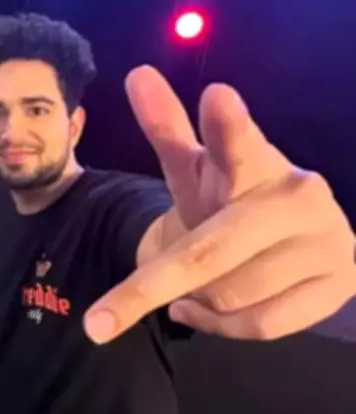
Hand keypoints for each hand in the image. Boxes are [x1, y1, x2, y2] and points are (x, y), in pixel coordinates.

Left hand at [83, 65, 354, 343]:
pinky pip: (261, 324)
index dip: (227, 125)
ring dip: (195, 299)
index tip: (215, 98)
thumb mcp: (195, 169)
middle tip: (95, 323)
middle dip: (147, 287)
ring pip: (228, 295)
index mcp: (255, 161)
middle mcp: (298, 196)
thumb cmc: (230, 200)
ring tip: (186, 288)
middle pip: (208, 252)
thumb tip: (136, 76)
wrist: (287, 241)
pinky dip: (220, 325)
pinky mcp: (341, 283)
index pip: (238, 144)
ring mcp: (326, 241)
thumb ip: (166, 130)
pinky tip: (199, 309)